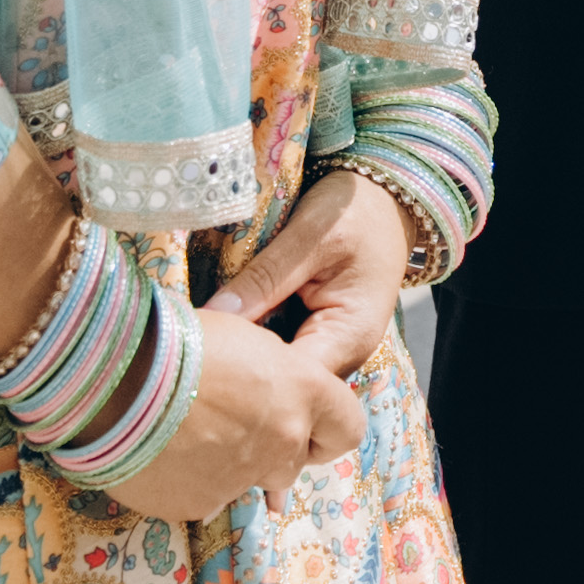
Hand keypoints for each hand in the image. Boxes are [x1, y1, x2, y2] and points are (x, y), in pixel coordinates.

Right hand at [98, 292, 369, 523]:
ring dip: (228, 463)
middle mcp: (282, 442)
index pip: (349, 426)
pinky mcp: (198, 504)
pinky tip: (161, 452)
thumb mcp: (242, 337)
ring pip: (248, 481)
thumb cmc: (180, 337)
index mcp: (302, 392)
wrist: (114, 376)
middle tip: (233, 420)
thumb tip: (261, 393)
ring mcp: (241, 479)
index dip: (330, 424)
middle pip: (296, 460)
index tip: (305, 416)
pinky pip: (204, 497)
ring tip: (188, 432)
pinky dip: (189, 480)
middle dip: (273, 446)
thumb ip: (270, 376)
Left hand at [212, 171, 412, 384]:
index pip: (293, 382)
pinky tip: (226, 333)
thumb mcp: (309, 234)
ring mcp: (330, 349)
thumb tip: (211, 318)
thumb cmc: (357, 209)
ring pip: (279, 372)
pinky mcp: (316, 337)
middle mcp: (343, 355)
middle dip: (240, 371)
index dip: (248, 374)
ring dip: (245, 359)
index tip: (205, 354)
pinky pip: (281, 352)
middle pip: (284, 385)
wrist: (387, 198)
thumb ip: (264, 277)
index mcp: (349, 336)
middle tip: (196, 349)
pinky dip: (254, 345)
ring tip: (205, 344)